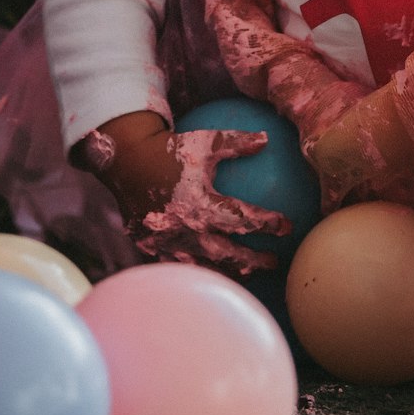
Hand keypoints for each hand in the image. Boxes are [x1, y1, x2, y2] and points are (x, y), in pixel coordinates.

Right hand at [84, 112, 290, 274]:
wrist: (126, 161)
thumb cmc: (170, 150)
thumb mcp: (206, 141)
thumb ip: (237, 143)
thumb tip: (266, 139)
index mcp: (201, 204)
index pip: (242, 219)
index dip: (268, 223)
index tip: (287, 226)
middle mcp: (185, 229)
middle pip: (227, 254)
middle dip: (254, 260)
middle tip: (274, 262)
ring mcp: (167, 242)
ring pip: (203, 266)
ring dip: (228, 272)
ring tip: (248, 275)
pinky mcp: (151, 247)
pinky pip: (176, 266)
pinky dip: (196, 271)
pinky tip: (210, 273)